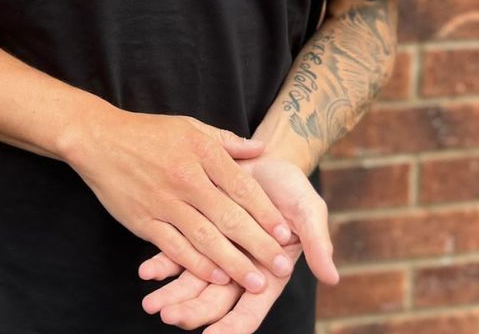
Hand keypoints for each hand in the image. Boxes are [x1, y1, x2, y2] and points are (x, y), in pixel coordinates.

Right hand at [71, 112, 293, 291]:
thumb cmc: (150, 132)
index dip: (265, 212)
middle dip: (258, 245)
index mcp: (201, 151)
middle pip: (229, 216)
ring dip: (233, 263)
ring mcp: (164, 201)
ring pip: (205, 238)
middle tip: (281, 267)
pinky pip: (175, 247)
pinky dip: (197, 265)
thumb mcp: (191, 126)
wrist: (101, 139)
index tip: (286, 233)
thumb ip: (227, 141)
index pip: (241, 187)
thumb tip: (261, 149)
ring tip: (256, 282)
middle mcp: (186, 177)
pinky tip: (216, 278)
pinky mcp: (144, 220)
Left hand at [138, 156, 338, 331]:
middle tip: (168, 316)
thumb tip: (332, 276)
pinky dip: (163, 263)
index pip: (249, 311)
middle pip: (214, 302)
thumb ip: (317, 243)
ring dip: (171, 296)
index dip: (231, 328)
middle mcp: (240, 271)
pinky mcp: (200, 234)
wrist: (266, 160)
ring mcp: (218, 256)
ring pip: (192, 284)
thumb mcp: (309, 211)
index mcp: (268, 274)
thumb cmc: (291, 189)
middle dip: (191, 313)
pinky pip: (178, 255)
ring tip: (151, 303)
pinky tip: (146, 270)